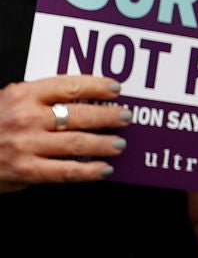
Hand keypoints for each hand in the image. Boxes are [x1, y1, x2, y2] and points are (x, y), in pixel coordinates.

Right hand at [0, 76, 125, 192]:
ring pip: (78, 143)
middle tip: (125, 117)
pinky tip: (104, 169)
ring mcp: (26, 145)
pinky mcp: (26, 170)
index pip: (69, 86)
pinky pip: (67, 171)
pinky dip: (90, 171)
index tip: (116, 89)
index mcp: (22, 95)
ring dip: (105, 143)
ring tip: (119, 144)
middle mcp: (26, 118)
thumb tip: (82, 98)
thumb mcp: (8, 101)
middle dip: (108, 116)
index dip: (97, 87)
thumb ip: (39, 98)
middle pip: (80, 115)